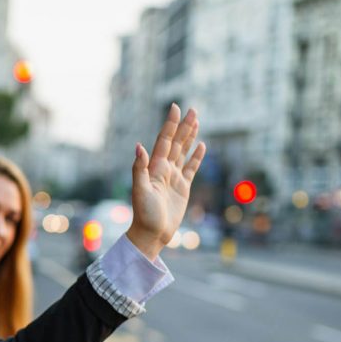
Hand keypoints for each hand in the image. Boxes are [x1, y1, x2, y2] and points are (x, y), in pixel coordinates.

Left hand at [126, 104, 205, 259]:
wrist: (152, 233)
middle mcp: (164, 169)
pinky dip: (196, 157)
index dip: (170, 125)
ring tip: (196, 121)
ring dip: (189, 137)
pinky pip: (191, 168)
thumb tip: (139, 146)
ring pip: (183, 152)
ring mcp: (173, 178)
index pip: (164, 141)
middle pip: (176, 143)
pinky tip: (201, 146)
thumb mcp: (140, 191)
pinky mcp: (182, 188)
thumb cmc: (143, 214)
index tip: (175, 108)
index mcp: (154, 167)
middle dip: (183, 126)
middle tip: (193, 109)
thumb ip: (139, 168)